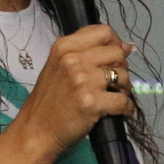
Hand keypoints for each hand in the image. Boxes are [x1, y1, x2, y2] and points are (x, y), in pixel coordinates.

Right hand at [11, 24, 132, 157]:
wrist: (36, 131)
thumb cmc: (48, 101)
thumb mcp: (58, 66)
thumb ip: (87, 53)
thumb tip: (127, 47)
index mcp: (64, 46)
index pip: (104, 32)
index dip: (115, 44)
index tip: (114, 58)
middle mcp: (72, 59)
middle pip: (117, 54)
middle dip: (121, 68)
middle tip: (114, 83)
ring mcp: (82, 80)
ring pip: (123, 76)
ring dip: (124, 89)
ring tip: (114, 97)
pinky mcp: (91, 102)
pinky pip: (123, 100)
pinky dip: (126, 108)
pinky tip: (120, 112)